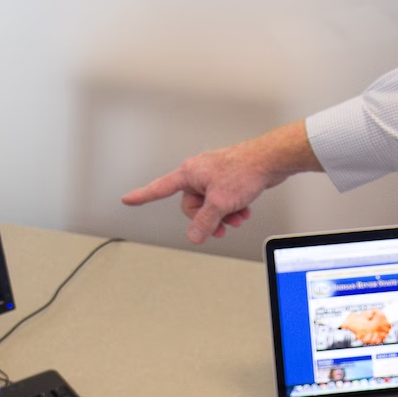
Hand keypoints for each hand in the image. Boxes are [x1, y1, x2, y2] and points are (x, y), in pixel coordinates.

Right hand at [120, 122, 317, 243]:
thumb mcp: (219, 204)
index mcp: (189, 173)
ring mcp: (214, 176)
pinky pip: (223, 200)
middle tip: (222, 226)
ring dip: (223, 215)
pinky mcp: (228, 180)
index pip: (159, 188)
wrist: (270, 160)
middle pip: (191, 206)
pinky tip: (244, 210)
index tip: (128, 199)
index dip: (142, 196)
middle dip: (208, 218)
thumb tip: (193, 236)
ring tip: (238, 217)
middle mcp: (199, 173)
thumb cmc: (244, 170)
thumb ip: (204, 222)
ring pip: (210, 205)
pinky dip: (232, 208)